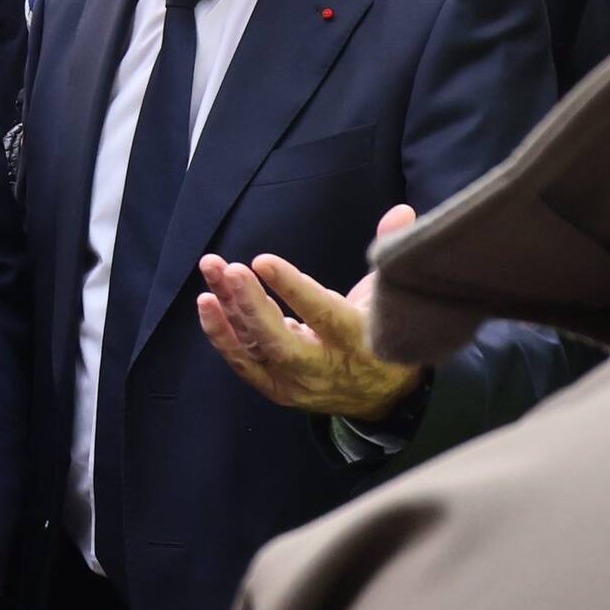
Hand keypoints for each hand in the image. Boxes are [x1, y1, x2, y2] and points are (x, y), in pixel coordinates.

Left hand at [194, 201, 430, 424]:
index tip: (263, 262)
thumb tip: (401, 212)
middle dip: (250, 305)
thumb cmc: (386, 335)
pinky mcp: (277, 389)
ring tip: (212, 271)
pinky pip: (243, 363)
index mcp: (357, 341)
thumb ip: (392, 253)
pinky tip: (208, 303)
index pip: (322, 314)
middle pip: (279, 341)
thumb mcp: (393, 297)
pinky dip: (222, 335)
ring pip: (255, 348)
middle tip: (230, 269)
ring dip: (229, 310)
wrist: (384, 398)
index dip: (292, 288)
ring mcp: (296, 383)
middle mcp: (324, 368)